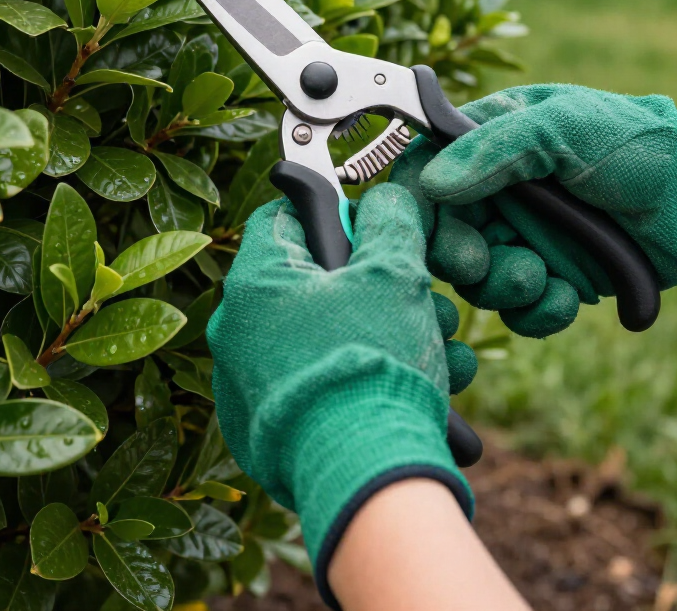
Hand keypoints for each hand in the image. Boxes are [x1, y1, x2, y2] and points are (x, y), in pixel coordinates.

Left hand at [207, 183, 476, 607]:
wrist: (364, 475)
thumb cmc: (372, 364)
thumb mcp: (394, 272)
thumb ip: (390, 220)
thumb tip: (386, 200)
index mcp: (255, 282)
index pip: (285, 217)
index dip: (334, 214)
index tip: (371, 232)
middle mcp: (236, 332)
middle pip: (313, 284)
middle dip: (378, 287)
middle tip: (424, 300)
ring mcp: (247, 385)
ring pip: (323, 337)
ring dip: (382, 333)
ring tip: (440, 349)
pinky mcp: (264, 431)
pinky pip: (315, 385)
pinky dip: (358, 379)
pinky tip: (415, 388)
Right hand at [392, 84, 676, 336]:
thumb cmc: (635, 144)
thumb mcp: (563, 127)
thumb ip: (495, 149)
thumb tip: (433, 183)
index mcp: (488, 142)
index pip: (425, 170)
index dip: (414, 202)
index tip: (419, 230)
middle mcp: (497, 192)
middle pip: (442, 235)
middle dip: (458, 255)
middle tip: (480, 262)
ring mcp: (522, 236)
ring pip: (477, 279)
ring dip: (502, 286)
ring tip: (539, 276)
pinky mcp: (550, 275)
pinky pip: (519, 310)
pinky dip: (537, 312)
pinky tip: (566, 297)